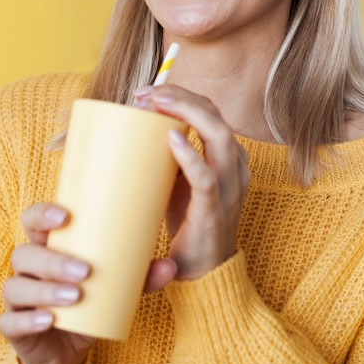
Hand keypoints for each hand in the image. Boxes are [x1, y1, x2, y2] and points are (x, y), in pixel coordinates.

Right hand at [0, 203, 177, 363]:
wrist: (67, 349)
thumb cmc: (90, 304)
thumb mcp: (116, 289)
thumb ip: (140, 278)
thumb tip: (170, 266)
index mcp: (48, 248)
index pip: (33, 221)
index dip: (42, 214)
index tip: (66, 216)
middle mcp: (28, 270)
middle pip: (25, 254)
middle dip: (53, 260)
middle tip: (85, 270)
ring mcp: (18, 299)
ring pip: (16, 287)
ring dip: (45, 290)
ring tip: (75, 295)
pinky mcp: (14, 328)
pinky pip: (11, 322)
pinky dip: (29, 320)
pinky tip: (48, 320)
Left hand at [135, 85, 250, 280]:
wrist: (203, 270)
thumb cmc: (189, 223)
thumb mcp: (178, 182)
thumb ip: (167, 158)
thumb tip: (130, 132)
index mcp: (227, 158)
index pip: (211, 113)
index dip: (183, 95)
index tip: (146, 92)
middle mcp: (234, 168)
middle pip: (216, 116)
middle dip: (182, 97)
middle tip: (146, 93)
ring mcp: (228, 189)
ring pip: (219, 137)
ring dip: (188, 113)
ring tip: (156, 103)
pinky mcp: (214, 211)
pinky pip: (207, 178)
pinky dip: (190, 156)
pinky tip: (170, 139)